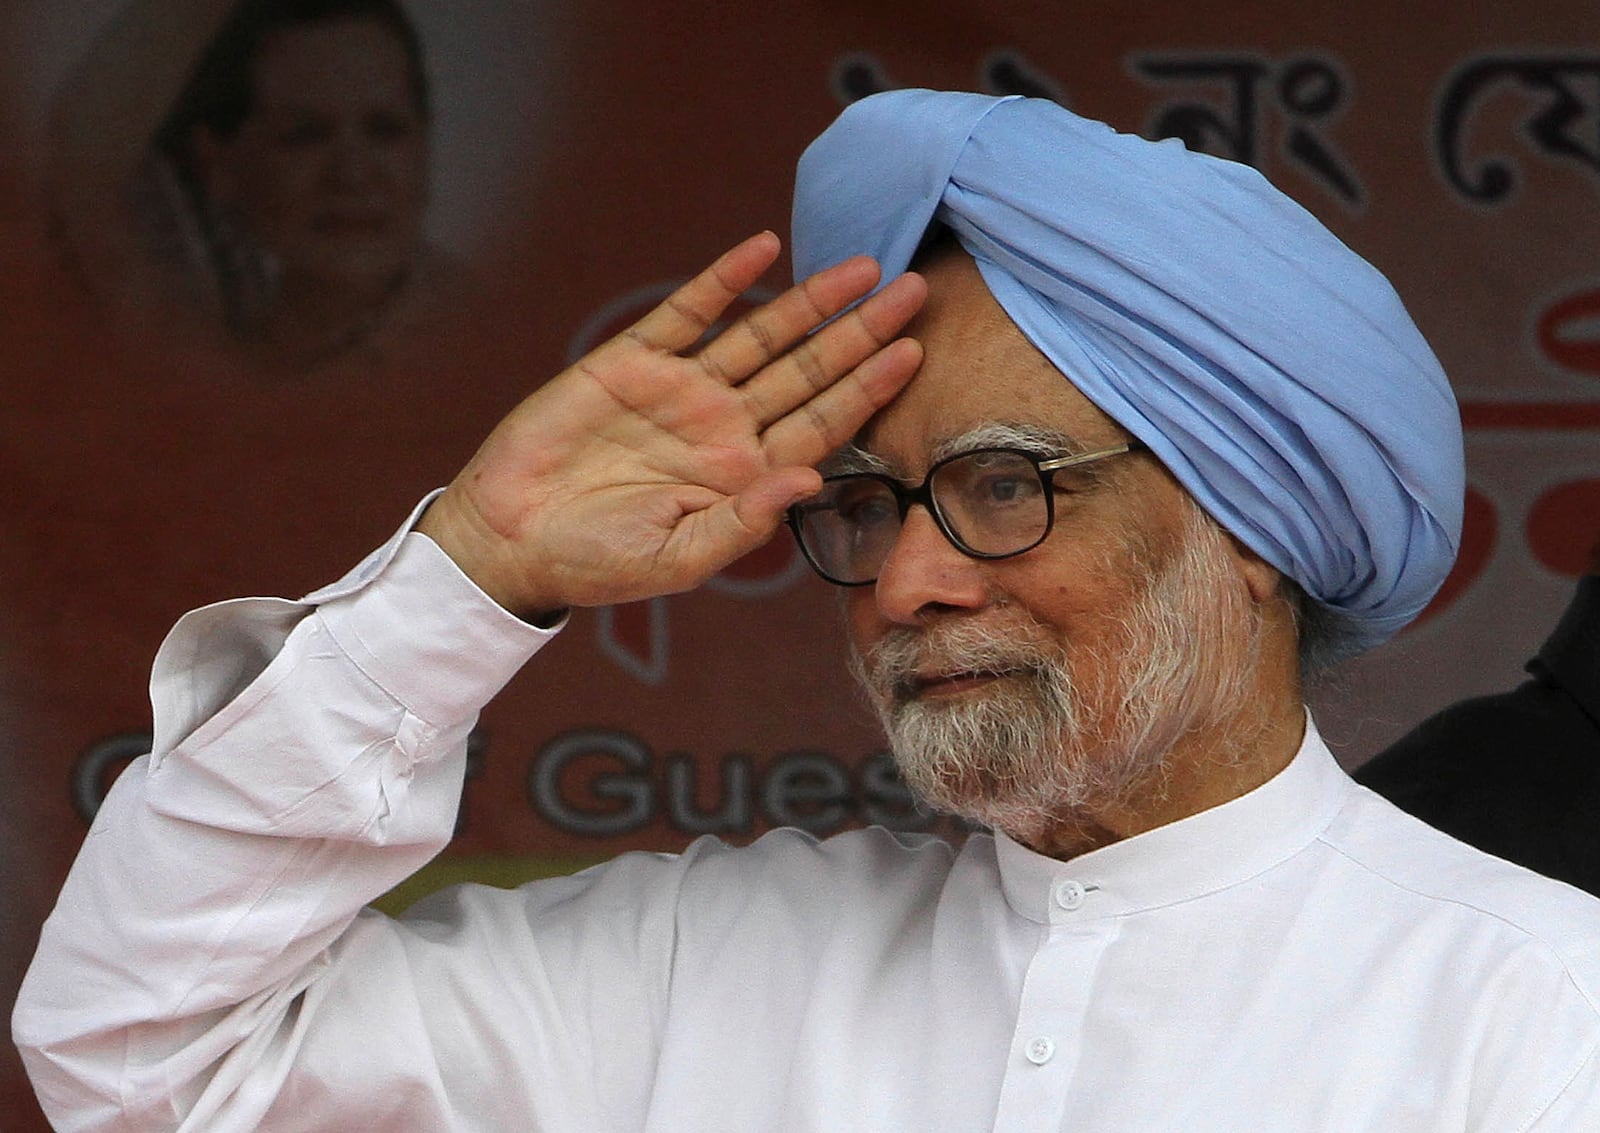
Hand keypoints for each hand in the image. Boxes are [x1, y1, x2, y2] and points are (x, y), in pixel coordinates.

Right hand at [417, 232, 926, 618]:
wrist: (514, 539)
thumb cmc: (600, 562)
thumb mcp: (679, 559)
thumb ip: (746, 523)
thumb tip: (809, 478)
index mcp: (746, 474)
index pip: (823, 423)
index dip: (868, 387)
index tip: (913, 352)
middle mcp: (725, 425)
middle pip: (808, 369)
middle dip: (861, 332)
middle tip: (915, 289)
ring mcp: (683, 390)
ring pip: (761, 334)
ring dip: (810, 300)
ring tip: (862, 267)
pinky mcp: (632, 361)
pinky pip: (687, 312)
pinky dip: (724, 280)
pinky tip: (762, 249)